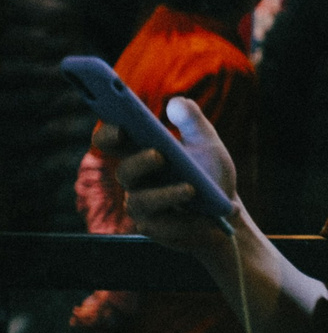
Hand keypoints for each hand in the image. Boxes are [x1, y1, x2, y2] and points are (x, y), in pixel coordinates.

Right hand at [93, 98, 240, 252]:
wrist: (225, 215)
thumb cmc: (210, 176)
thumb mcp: (208, 144)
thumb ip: (193, 122)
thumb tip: (177, 102)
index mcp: (139, 154)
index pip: (111, 142)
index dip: (108, 133)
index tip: (120, 125)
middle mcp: (135, 181)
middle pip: (123, 171)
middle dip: (138, 163)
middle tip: (159, 154)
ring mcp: (142, 206)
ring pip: (140, 201)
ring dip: (165, 194)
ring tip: (191, 188)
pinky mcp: (155, 230)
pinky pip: (160, 225)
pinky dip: (181, 219)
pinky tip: (199, 214)